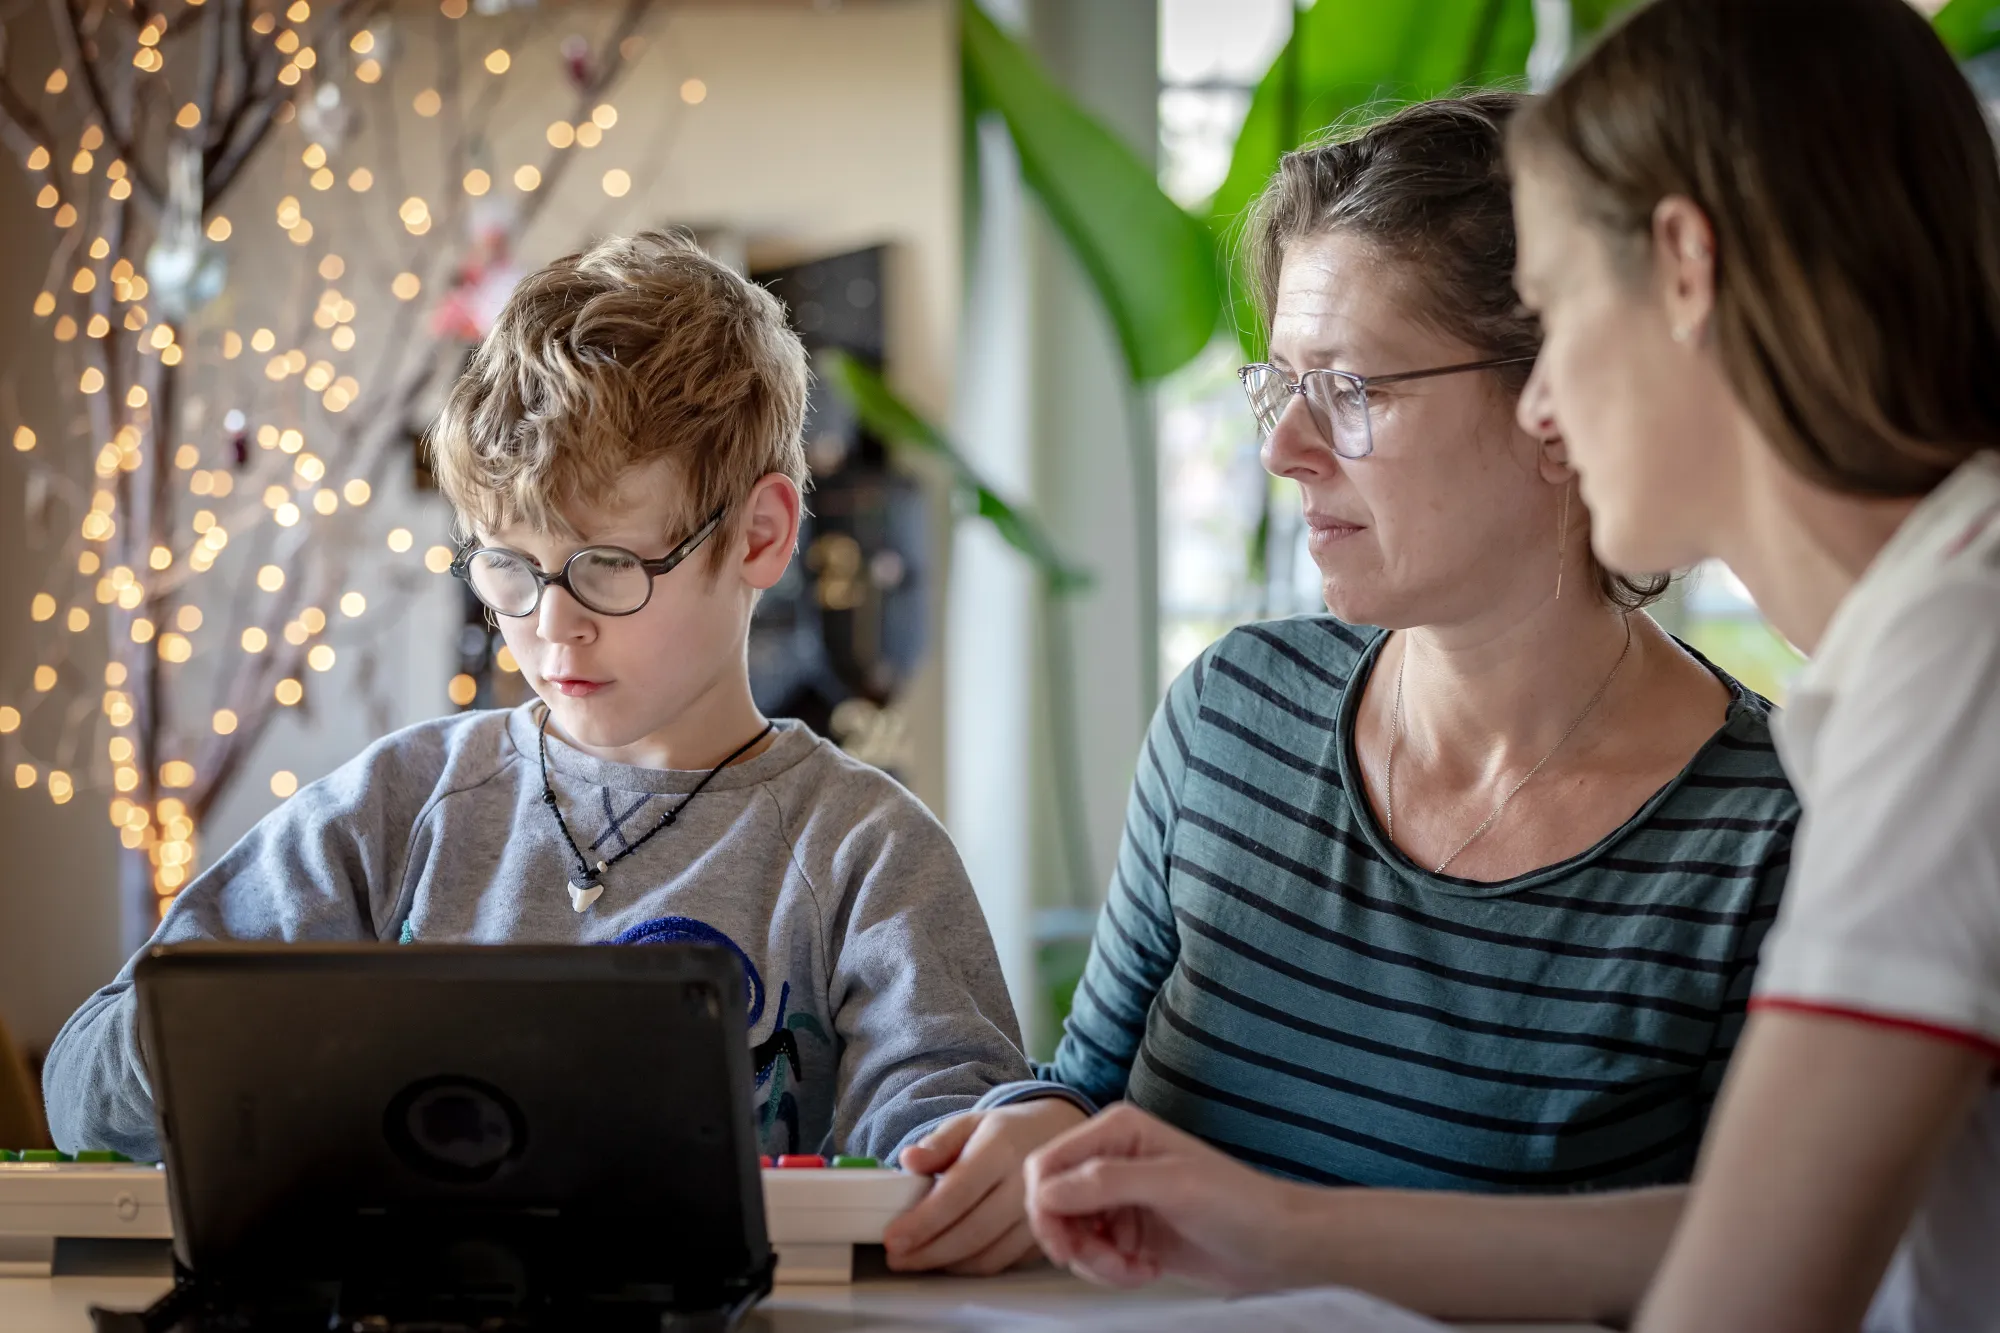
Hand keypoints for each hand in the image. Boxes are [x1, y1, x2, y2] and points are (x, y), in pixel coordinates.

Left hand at [882, 1098, 1089, 1273]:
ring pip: (989, 1255)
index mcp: (1001, 1149)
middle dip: (928, 1252)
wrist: (1064, 1135)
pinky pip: (1005, 1262)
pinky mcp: (1047, 1235)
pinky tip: (951, 1259)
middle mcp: (1025, 1184)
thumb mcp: (972, 1123)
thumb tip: (908, 1160)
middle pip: (972, 1232)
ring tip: (917, 1260)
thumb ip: (939, 1143)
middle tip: (897, 1258)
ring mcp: (1041, 1214)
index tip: (892, 1238)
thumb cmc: (1009, 1132)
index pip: (957, 1193)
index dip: (923, 1221)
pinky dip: (973, 1266)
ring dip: (948, 1265)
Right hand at [1024, 1102, 1304, 1292]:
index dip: (1046, 1207)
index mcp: (1117, 1130)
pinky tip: (1144, 1269)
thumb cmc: (1240, 1204)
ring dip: (1095, 1261)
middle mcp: (1112, 1158)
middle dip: (1073, 1241)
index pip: (1048, 1165)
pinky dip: (1110, 1270)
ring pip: (1070, 1234)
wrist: (1278, 1245)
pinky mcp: (1129, 1231)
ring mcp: (1119, 1197)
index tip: (1066, 1244)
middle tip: (1106, 1262)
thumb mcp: (1172, 1186)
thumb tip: (1048, 1192)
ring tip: (1134, 1268)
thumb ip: (1106, 1182)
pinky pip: (1092, 1254)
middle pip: (1052, 1203)